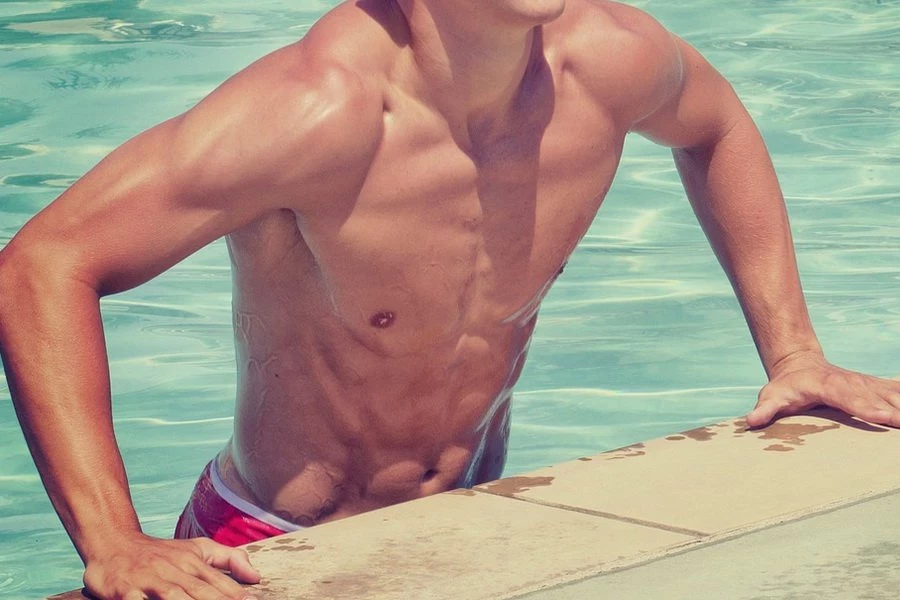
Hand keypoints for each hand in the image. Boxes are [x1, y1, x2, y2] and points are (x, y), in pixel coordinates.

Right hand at [82, 532, 260, 599]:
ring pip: (173, 596)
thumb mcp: (198, 549)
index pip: (218, 581)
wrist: (114, 543)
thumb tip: (257, 576)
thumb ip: (229, 558)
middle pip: (199, 591)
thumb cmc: (162, 553)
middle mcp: (173, 570)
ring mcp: (149, 580)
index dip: (235, 594)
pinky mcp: (124, 590)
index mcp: (192, 561)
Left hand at [746, 351, 899, 428]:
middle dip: (897, 409)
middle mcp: (852, 383)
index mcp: (828, 385)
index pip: (850, 397)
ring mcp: (867, 384)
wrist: (799, 364)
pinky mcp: (877, 387)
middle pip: (879, 396)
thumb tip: (751, 421)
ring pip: (894, 393)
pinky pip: (899, 391)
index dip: (867, 407)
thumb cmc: (786, 387)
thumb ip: (764, 409)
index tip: (884, 416)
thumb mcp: (772, 396)